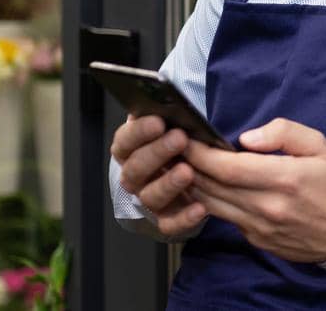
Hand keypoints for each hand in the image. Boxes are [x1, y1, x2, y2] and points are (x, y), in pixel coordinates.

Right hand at [111, 115, 207, 237]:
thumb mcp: (172, 121)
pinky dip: (184, 219)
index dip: (139, 132)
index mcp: (130, 149)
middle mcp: (135, 176)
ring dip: (168, 184)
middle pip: (135, 169)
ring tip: (187, 171)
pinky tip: (199, 208)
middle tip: (179, 139)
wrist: (185, 169)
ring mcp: (149, 198)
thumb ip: (168, 113)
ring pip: (150, 196)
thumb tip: (171, 101)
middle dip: (157, 153)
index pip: (125, 141)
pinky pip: (169, 224)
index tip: (158, 121)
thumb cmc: (178, 139)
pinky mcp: (166, 219)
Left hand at [182, 118, 325, 262]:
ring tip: (181, 166)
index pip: (229, 168)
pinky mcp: (256, 240)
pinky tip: (204, 186)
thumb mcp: (319, 146)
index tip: (186, 139)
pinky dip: (209, 201)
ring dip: (192, 185)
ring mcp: (260, 227)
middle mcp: (269, 206)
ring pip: (212, 205)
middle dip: (188, 166)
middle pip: (213, 187)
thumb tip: (246, 138)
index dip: (201, 154)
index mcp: (285, 178)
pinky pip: (225, 218)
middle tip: (174, 149)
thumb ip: (283, 132)